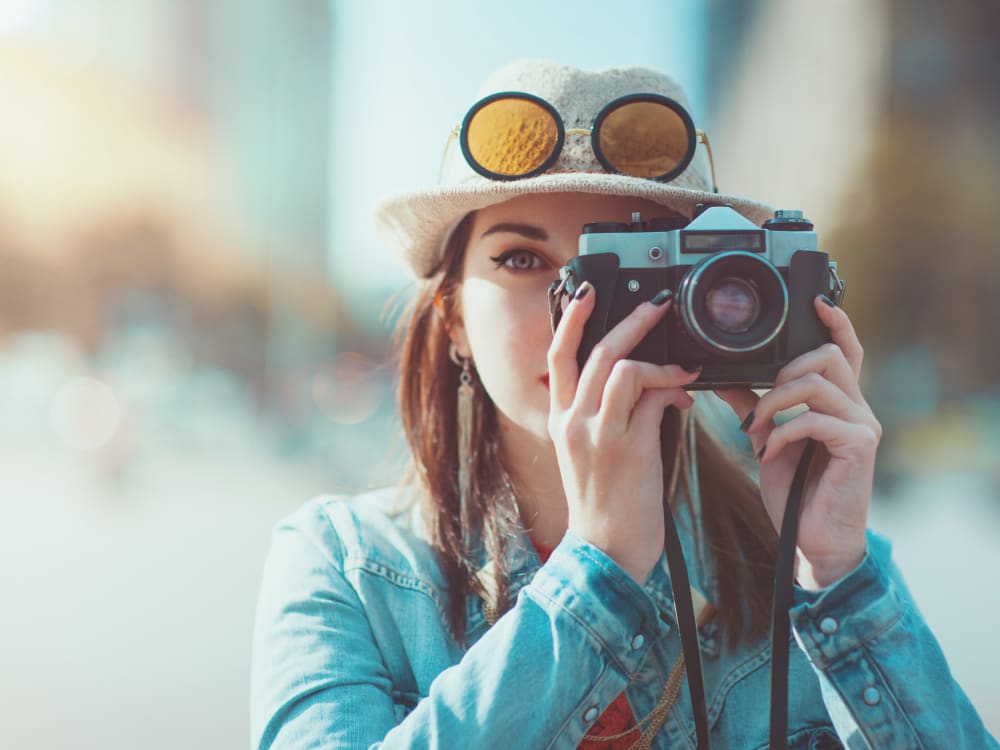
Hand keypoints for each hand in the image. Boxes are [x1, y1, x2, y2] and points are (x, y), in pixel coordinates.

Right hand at [547, 285, 701, 583]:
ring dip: (658, 355)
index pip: (557, 356)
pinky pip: (652, 398)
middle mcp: (574, 421)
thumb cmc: (604, 503)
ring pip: (624, 368)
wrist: (605, 551)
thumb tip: (647, 382)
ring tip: (684, 361)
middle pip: (594, 351)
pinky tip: (687, 395)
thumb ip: (609, 416)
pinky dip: (673, 387)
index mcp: (562, 419)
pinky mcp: (628, 448)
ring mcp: (599, 433)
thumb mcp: (591, 454)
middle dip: (629, 321)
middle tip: (657, 305)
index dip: (569, 320)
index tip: (586, 293)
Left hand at [714, 297, 881, 588]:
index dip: (835, 322)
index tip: (814, 301)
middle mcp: (858, 408)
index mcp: (839, 403)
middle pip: (828, 356)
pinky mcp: (860, 446)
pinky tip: (769, 452)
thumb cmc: (795, 492)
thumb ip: (755, 406)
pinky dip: (783, 432)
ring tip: (756, 429)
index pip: (845, 350)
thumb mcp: (769, 440)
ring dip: (774, 402)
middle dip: (782, 371)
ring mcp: (863, 426)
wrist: (811, 541)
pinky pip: (815, 419)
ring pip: (817, 383)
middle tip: (758, 406)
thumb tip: (723, 377)